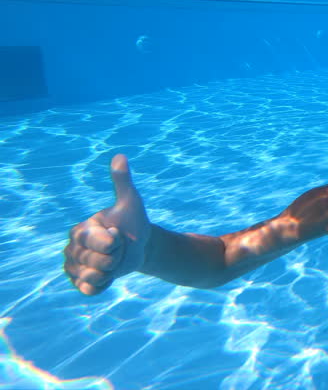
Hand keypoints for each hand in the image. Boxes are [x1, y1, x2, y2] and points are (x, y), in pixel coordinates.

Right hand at [64, 154, 151, 294]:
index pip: (104, 243)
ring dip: (111, 272)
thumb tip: (120, 156)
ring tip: (112, 261)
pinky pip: (91, 290)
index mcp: (80, 230)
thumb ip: (122, 182)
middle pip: (99, 263)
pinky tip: (107, 275)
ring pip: (95, 277)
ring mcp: (73, 267)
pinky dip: (103, 285)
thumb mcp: (131, 202)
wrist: (138, 246)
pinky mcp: (79, 283)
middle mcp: (71, 248)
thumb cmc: (132, 222)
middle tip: (118, 249)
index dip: (117, 242)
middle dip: (116, 257)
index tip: (118, 233)